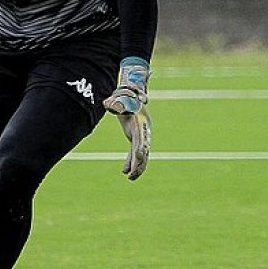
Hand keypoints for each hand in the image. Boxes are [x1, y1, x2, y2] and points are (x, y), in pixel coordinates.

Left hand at [102, 57, 150, 179]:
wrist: (131, 96)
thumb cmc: (128, 95)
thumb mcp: (124, 96)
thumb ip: (123, 96)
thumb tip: (125, 90)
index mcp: (141, 123)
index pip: (143, 137)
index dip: (142, 147)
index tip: (140, 155)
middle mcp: (144, 131)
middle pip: (144, 150)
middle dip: (140, 162)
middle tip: (134, 173)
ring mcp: (141, 136)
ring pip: (141, 155)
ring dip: (136, 167)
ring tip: (130, 178)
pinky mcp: (136, 139)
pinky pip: (134, 154)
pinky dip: (130, 162)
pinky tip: (125, 172)